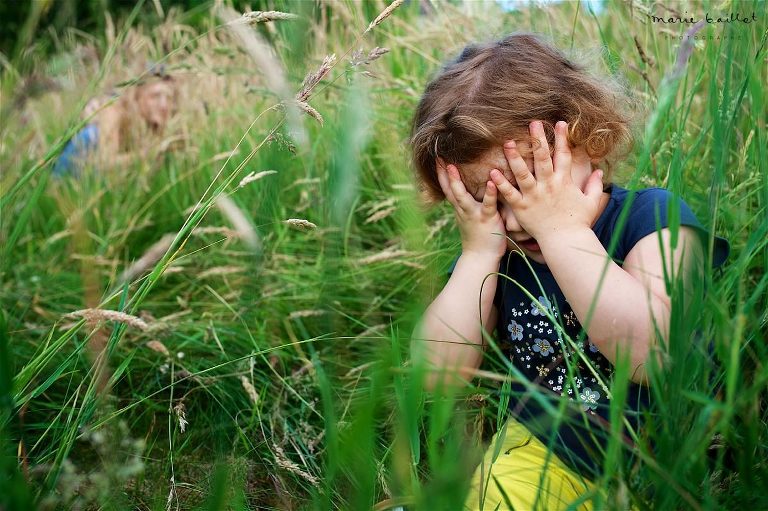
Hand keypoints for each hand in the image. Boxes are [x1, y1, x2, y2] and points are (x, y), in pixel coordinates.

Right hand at [436, 158, 506, 259]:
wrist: (481, 258)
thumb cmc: (478, 237)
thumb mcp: (469, 218)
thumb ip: (467, 204)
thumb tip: (465, 191)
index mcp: (460, 208)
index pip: (447, 189)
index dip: (441, 175)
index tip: (436, 159)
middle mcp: (463, 210)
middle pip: (450, 190)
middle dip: (443, 174)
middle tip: (438, 158)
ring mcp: (473, 214)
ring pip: (462, 196)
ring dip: (456, 182)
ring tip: (453, 166)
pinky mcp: (487, 219)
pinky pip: (487, 204)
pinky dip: (489, 193)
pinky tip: (491, 181)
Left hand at [489, 120, 603, 243]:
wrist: (565, 242)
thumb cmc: (579, 222)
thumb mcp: (591, 202)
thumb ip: (595, 186)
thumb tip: (600, 171)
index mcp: (564, 182)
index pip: (563, 155)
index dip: (561, 138)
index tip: (558, 122)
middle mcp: (548, 186)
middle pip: (541, 158)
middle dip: (537, 139)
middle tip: (531, 123)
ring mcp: (534, 196)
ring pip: (523, 173)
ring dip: (515, 157)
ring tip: (508, 142)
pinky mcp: (522, 208)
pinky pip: (510, 194)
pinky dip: (501, 184)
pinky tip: (493, 172)